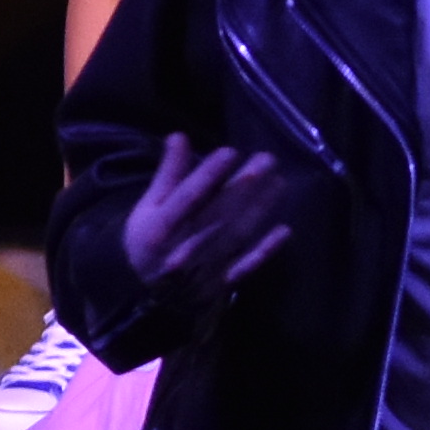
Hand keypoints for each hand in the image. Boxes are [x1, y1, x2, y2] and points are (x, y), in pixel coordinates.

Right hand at [121, 128, 299, 307]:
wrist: (146, 292)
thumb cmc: (147, 240)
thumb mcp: (148, 207)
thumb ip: (167, 174)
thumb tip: (179, 136)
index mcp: (161, 227)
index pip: (187, 197)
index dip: (209, 175)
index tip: (230, 152)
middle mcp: (184, 247)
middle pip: (218, 212)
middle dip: (245, 185)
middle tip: (268, 159)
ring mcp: (205, 266)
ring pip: (236, 234)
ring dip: (260, 208)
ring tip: (279, 181)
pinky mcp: (221, 281)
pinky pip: (245, 265)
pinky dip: (265, 250)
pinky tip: (283, 230)